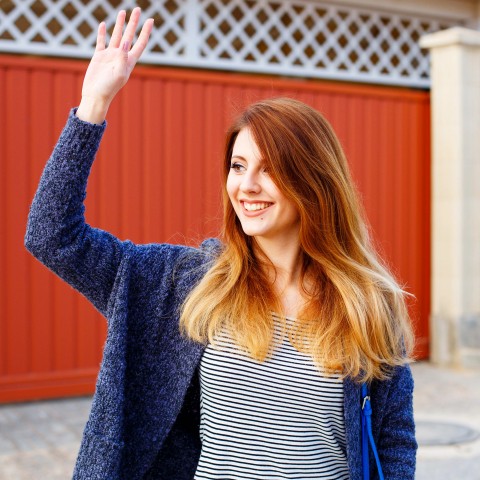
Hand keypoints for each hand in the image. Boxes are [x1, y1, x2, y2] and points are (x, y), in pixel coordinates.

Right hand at [77, 8, 152, 122]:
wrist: (95, 96)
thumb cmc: (109, 88)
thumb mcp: (119, 74)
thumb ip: (123, 58)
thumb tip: (127, 42)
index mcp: (129, 61)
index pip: (140, 43)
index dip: (146, 32)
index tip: (151, 20)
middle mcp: (121, 57)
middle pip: (130, 35)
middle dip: (134, 23)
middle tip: (138, 9)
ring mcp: (110, 56)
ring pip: (116, 36)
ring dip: (120, 24)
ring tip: (123, 11)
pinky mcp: (99, 57)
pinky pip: (101, 42)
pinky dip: (102, 33)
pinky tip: (103, 24)